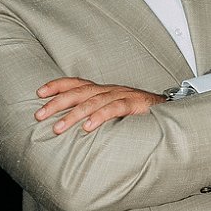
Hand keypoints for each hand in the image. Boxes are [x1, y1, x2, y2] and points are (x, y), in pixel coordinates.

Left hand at [35, 77, 166, 133]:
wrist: (172, 109)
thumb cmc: (141, 114)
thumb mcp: (115, 111)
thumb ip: (98, 114)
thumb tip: (74, 126)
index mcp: (104, 90)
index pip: (77, 82)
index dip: (57, 85)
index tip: (39, 93)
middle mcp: (110, 90)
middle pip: (79, 92)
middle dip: (57, 103)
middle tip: (39, 115)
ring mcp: (122, 96)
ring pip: (93, 102)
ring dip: (73, 114)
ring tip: (58, 127)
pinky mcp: (135, 105)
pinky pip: (114, 109)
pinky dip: (99, 117)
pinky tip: (87, 127)